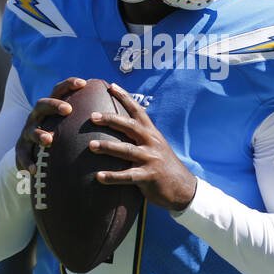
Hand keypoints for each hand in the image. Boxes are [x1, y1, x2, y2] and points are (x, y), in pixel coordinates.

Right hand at [16, 76, 86, 172]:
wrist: (33, 154)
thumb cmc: (59, 135)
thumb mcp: (68, 124)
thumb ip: (84, 116)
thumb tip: (116, 110)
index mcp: (50, 108)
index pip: (58, 91)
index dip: (69, 85)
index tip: (83, 83)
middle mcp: (36, 116)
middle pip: (41, 105)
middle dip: (54, 105)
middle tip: (68, 109)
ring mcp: (27, 132)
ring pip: (31, 130)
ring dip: (39, 134)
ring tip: (49, 140)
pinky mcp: (21, 149)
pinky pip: (22, 154)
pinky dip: (27, 161)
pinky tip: (34, 169)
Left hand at [88, 82, 197, 211]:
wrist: (183, 188)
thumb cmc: (163, 166)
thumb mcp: (155, 146)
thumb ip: (140, 137)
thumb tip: (118, 128)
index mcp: (152, 133)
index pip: (138, 111)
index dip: (125, 98)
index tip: (111, 86)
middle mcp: (152, 143)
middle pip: (130, 126)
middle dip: (110, 119)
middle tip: (92, 116)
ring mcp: (151, 159)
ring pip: (126, 150)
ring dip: (107, 147)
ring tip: (91, 145)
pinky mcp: (149, 177)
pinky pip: (128, 176)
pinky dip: (113, 177)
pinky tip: (99, 176)